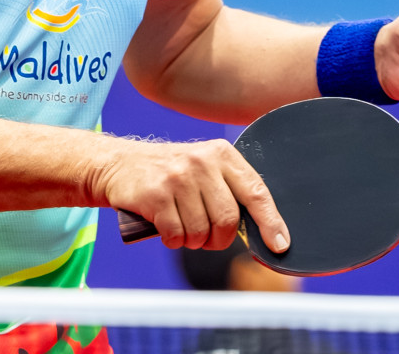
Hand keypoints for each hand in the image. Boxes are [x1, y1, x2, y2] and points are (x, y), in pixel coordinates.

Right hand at [88, 138, 290, 252]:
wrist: (118, 164)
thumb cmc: (169, 173)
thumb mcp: (203, 168)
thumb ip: (230, 190)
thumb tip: (264, 230)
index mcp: (221, 154)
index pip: (256, 191)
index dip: (271, 222)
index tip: (279, 245)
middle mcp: (201, 161)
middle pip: (228, 220)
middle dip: (218, 239)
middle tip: (206, 237)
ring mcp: (177, 176)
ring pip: (201, 232)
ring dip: (192, 240)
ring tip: (181, 227)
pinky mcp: (155, 194)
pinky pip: (176, 235)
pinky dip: (172, 240)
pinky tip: (164, 227)